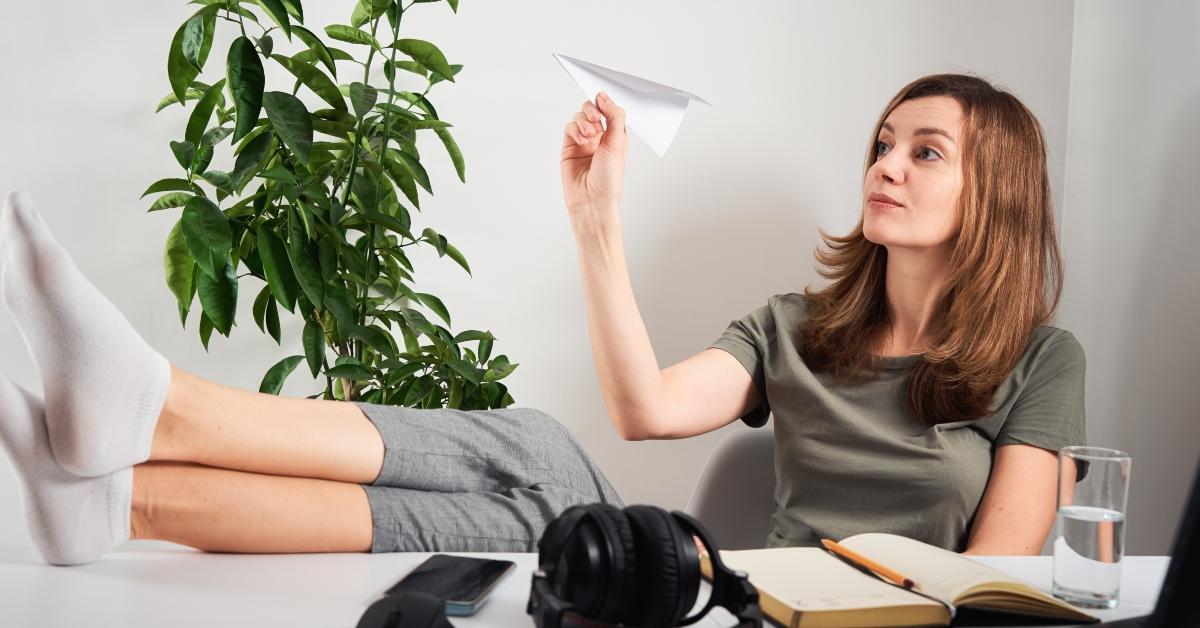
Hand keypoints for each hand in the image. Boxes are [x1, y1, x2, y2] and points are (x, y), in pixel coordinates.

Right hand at [561, 92, 627, 223]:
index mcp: (615, 136)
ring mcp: (583, 142)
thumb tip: (605, 97)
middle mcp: (599, 138)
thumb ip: (614, 118)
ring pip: (579, 118)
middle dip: (592, 110)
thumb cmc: (609, 180)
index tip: (601, 99)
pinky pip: (569, 129)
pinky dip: (574, 130)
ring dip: (584, 122)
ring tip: (590, 135)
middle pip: (592, 110)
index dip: (605, 103)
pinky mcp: (569, 148)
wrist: (592, 201)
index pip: (608, 110)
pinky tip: (582, 140)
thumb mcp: (618, 144)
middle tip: (595, 118)